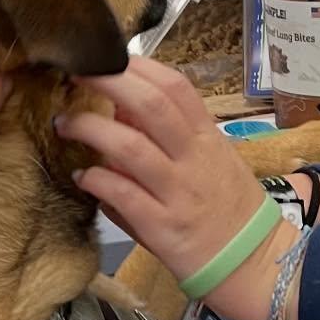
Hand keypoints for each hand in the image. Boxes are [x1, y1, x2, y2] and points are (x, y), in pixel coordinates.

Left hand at [57, 59, 296, 319]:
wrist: (253, 261)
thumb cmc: (226, 209)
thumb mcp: (209, 161)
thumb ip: (169, 135)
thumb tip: (122, 107)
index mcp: (206, 138)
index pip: (175, 87)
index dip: (138, 67)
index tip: (106, 58)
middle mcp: (194, 159)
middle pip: (152, 106)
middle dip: (110, 83)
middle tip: (75, 74)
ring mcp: (178, 193)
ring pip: (131, 148)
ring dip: (91, 130)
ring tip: (65, 124)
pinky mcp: (163, 227)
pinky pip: (123, 196)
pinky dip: (96, 181)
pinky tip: (81, 176)